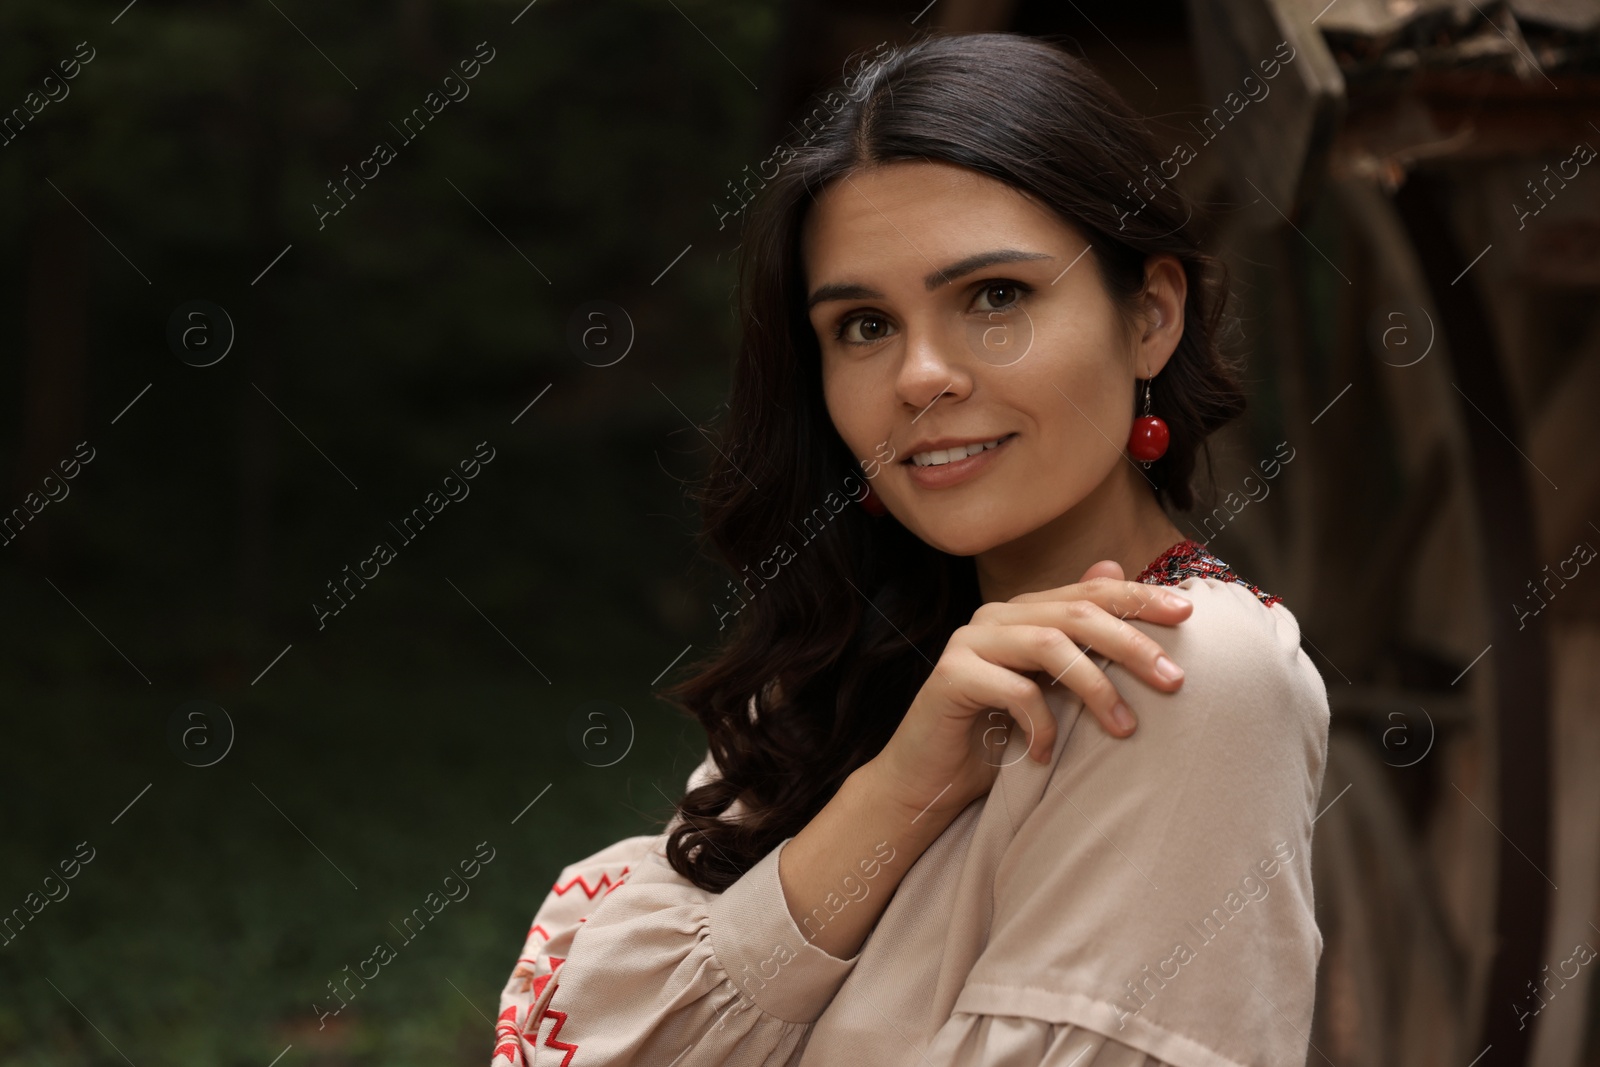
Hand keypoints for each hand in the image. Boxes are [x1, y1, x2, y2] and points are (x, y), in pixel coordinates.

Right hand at [867, 559, 1191, 823]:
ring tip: (1125, 728)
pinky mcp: (950, 675)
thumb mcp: (1051, 692)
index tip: (1186, 614)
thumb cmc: (996, 738)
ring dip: (1097, 686)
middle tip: (1174, 680)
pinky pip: (1014, 689)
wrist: (929, 781)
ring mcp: (968, 641)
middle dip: (1131, 644)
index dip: (1139, 597)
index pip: (1089, 592)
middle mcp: (994, 618)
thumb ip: (1078, 641)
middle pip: (1076, 613)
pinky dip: (1042, 724)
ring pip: (1049, 644)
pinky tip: (1047, 754)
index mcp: (1022, 613)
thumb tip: (1115, 567)